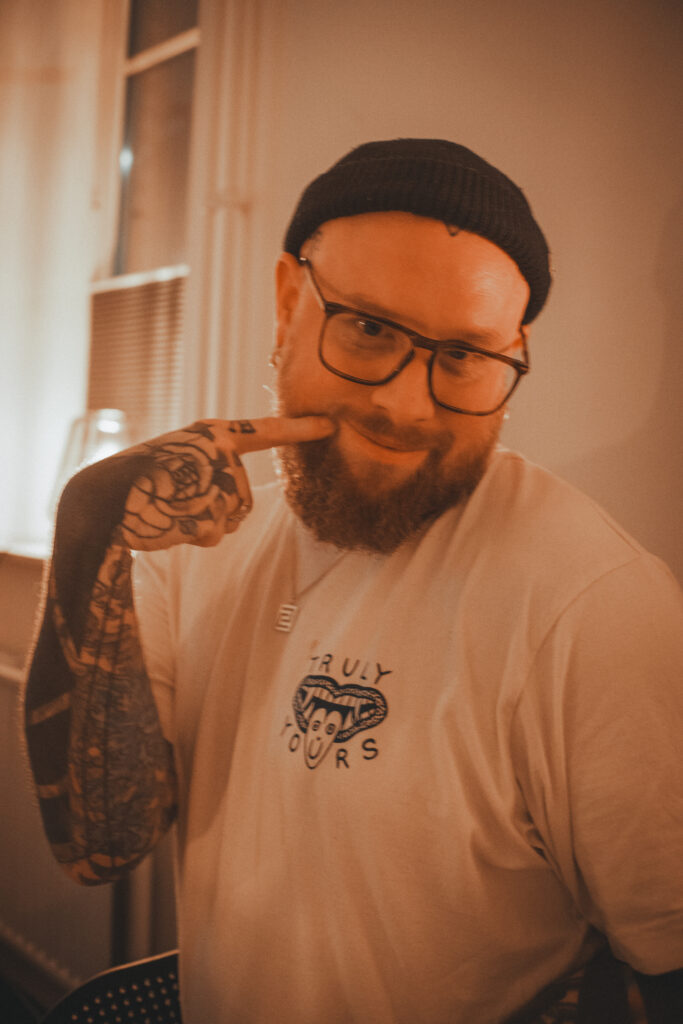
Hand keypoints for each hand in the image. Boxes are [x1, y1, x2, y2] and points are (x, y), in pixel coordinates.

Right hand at [119, 416, 332, 550]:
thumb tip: (226, 517)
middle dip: (214, 512)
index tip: (331, 426)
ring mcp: (216, 478)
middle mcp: (221, 451)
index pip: (266, 431)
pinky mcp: (209, 506)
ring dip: (202, 525)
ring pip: (228, 520)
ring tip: (171, 508)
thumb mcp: (179, 462)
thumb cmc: (140, 482)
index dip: (299, 430)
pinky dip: (191, 537)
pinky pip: (213, 535)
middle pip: (241, 500)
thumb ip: (210, 474)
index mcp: (215, 433)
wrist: (103, 498)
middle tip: (176, 500)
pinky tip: (168, 520)